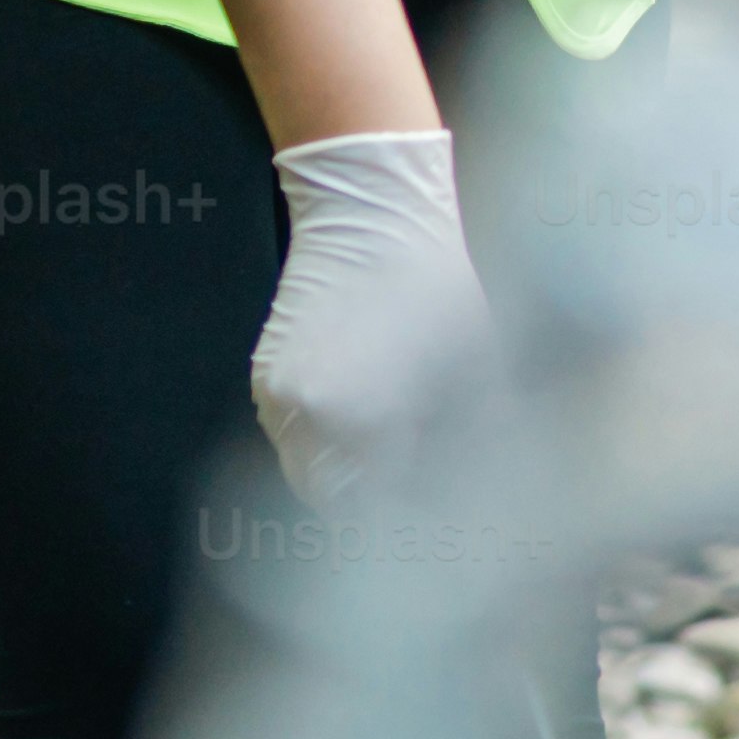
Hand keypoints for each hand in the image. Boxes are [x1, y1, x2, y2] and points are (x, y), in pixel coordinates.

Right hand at [254, 128, 492, 500]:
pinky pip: (286, 434)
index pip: (370, 511)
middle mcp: (311, 416)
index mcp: (364, 422)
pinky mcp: (266, 375)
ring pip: (301, 469)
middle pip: (326, 500)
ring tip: (383, 465)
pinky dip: (316, 441)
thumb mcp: (472, 373)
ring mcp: (280, 395)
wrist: (373, 214)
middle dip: (363, 506)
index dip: (396, 524)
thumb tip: (468, 494)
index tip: (422, 524)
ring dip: (337, 475)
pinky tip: (355, 426)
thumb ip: (463, 444)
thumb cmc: (437, 288)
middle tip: (403, 502)